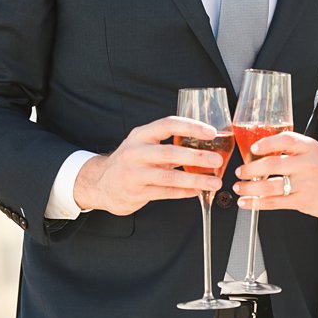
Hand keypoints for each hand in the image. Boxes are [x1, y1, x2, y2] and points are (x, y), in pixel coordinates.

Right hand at [73, 117, 226, 214]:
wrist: (100, 183)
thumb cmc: (132, 161)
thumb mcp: (144, 145)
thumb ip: (169, 143)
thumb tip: (207, 144)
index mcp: (141, 135)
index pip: (167, 124)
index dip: (191, 127)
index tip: (211, 132)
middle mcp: (135, 152)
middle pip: (169, 152)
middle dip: (196, 156)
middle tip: (217, 160)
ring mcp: (133, 174)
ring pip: (169, 176)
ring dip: (195, 179)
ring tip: (215, 182)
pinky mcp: (135, 192)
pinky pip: (165, 192)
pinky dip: (184, 192)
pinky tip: (198, 192)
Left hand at [234, 131, 317, 222]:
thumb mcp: (316, 154)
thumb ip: (294, 152)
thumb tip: (263, 155)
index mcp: (310, 148)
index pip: (284, 140)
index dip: (265, 143)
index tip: (253, 148)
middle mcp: (307, 164)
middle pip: (271, 165)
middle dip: (249, 170)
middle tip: (240, 172)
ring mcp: (306, 184)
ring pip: (269, 186)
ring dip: (249, 188)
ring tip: (239, 187)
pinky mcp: (303, 201)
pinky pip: (274, 202)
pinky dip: (256, 203)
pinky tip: (247, 202)